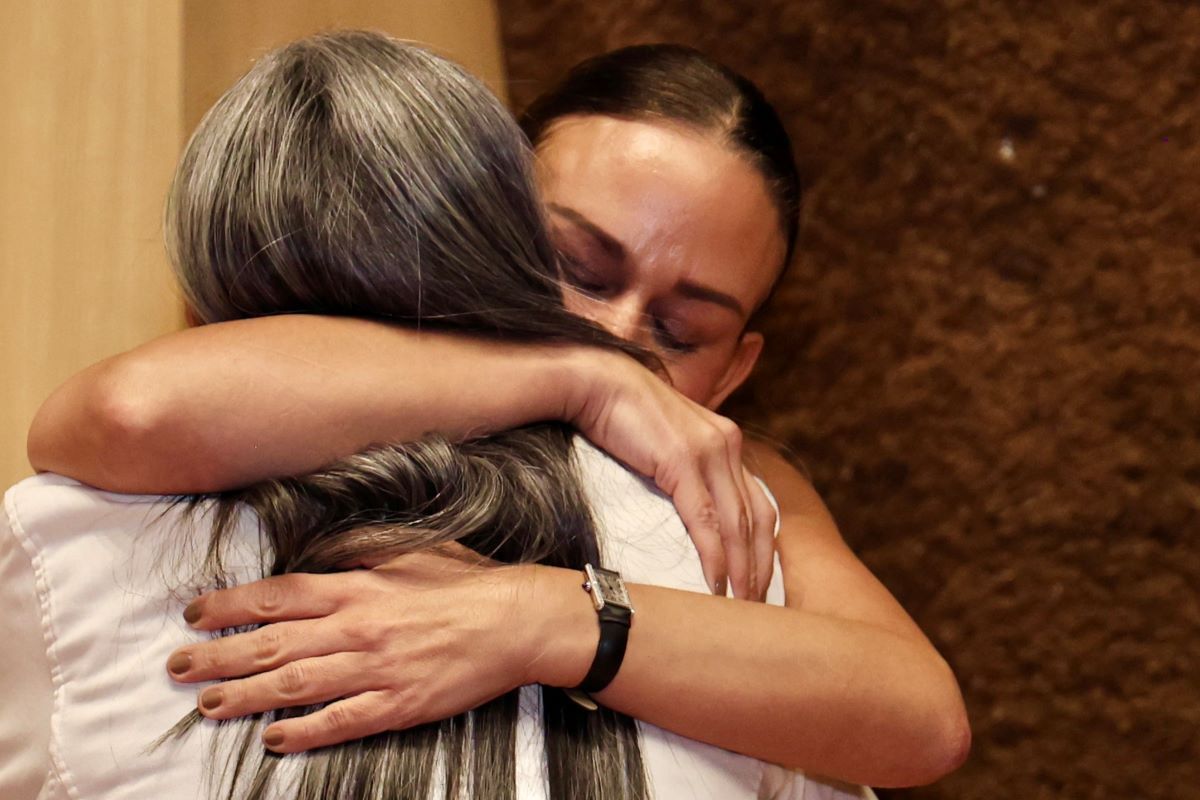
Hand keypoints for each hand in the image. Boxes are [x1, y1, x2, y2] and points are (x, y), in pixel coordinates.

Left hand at [166, 550, 550, 752]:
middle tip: (178, 668)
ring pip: (296, 685)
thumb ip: (362, 555)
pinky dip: (304, 731)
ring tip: (208, 704)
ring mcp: (377, 669)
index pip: (278, 596)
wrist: (517, 621)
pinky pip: (341, 721)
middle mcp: (358, 628)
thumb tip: (322, 559)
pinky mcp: (398, 704)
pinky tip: (274, 738)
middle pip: (274, 643)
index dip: (231, 606)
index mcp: (359, 586)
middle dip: (219, 656)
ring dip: (246, 696)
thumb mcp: (411, 551)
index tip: (195, 615)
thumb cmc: (467, 583)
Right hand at [568, 351, 775, 600]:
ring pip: (737, 524)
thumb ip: (685, 469)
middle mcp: (727, 444)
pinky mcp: (683, 461)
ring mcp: (709, 451)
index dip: (762, 546)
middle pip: (758, 518)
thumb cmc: (622, 415)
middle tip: (757, 604)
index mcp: (727, 441)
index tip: (757, 580)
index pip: (759, 503)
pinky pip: (706, 520)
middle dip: (760, 566)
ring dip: (742, 569)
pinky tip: (714, 582)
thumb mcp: (666, 443)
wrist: (596, 382)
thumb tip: (686, 508)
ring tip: (740, 603)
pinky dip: (714, 556)